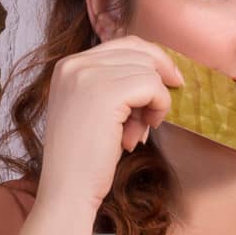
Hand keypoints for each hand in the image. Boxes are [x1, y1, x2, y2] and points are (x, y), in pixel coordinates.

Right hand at [36, 35, 183, 215]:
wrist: (67, 190)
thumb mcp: (96, 109)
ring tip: (137, 131)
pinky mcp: (105, 92)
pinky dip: (158, 108)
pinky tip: (140, 132)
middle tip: (150, 119)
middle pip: (140, 51)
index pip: (125, 44)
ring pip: (149, 70)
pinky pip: (153, 87)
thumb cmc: (85, 158)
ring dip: (155, 102)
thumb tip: (164, 70)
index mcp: (69, 65)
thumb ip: (116, 84)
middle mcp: (74, 64)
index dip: (153, 63)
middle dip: (155, 84)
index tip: (168, 87)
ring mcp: (87, 75)